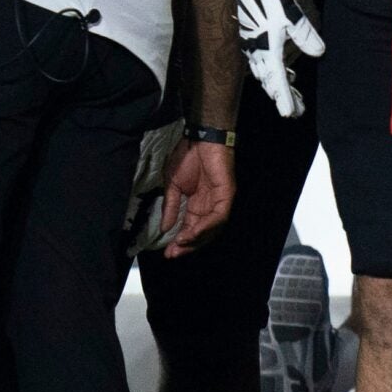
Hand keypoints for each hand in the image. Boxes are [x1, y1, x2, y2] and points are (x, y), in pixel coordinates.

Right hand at [160, 138, 234, 255]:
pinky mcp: (227, 195)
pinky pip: (219, 216)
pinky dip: (206, 226)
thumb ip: (170, 207)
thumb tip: (164, 228)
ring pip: (212, 229)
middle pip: (202, 234)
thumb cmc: (187, 157)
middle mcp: (210, 207)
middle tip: (173, 254)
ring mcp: (220, 201)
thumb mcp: (172, 186)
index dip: (179, 242)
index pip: (190, 229)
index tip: (166, 252)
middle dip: (187, 245)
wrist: (199, 138)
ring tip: (181, 244)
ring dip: (196, 239)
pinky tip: (193, 232)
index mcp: (197, 205)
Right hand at [236, 0, 324, 119]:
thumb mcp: (294, 17)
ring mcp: (254, 46)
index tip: (290, 113)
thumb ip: (306, 36)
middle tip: (296, 111)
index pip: (277, 81)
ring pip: (266, 74)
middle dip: (283, 97)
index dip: (284, 98)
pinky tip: (286, 74)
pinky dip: (274, 72)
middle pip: (271, 82)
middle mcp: (258, 52)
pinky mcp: (254, 39)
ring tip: (292, 97)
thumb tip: (319, 53)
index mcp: (267, 49)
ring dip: (279, 86)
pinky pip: (263, 63)